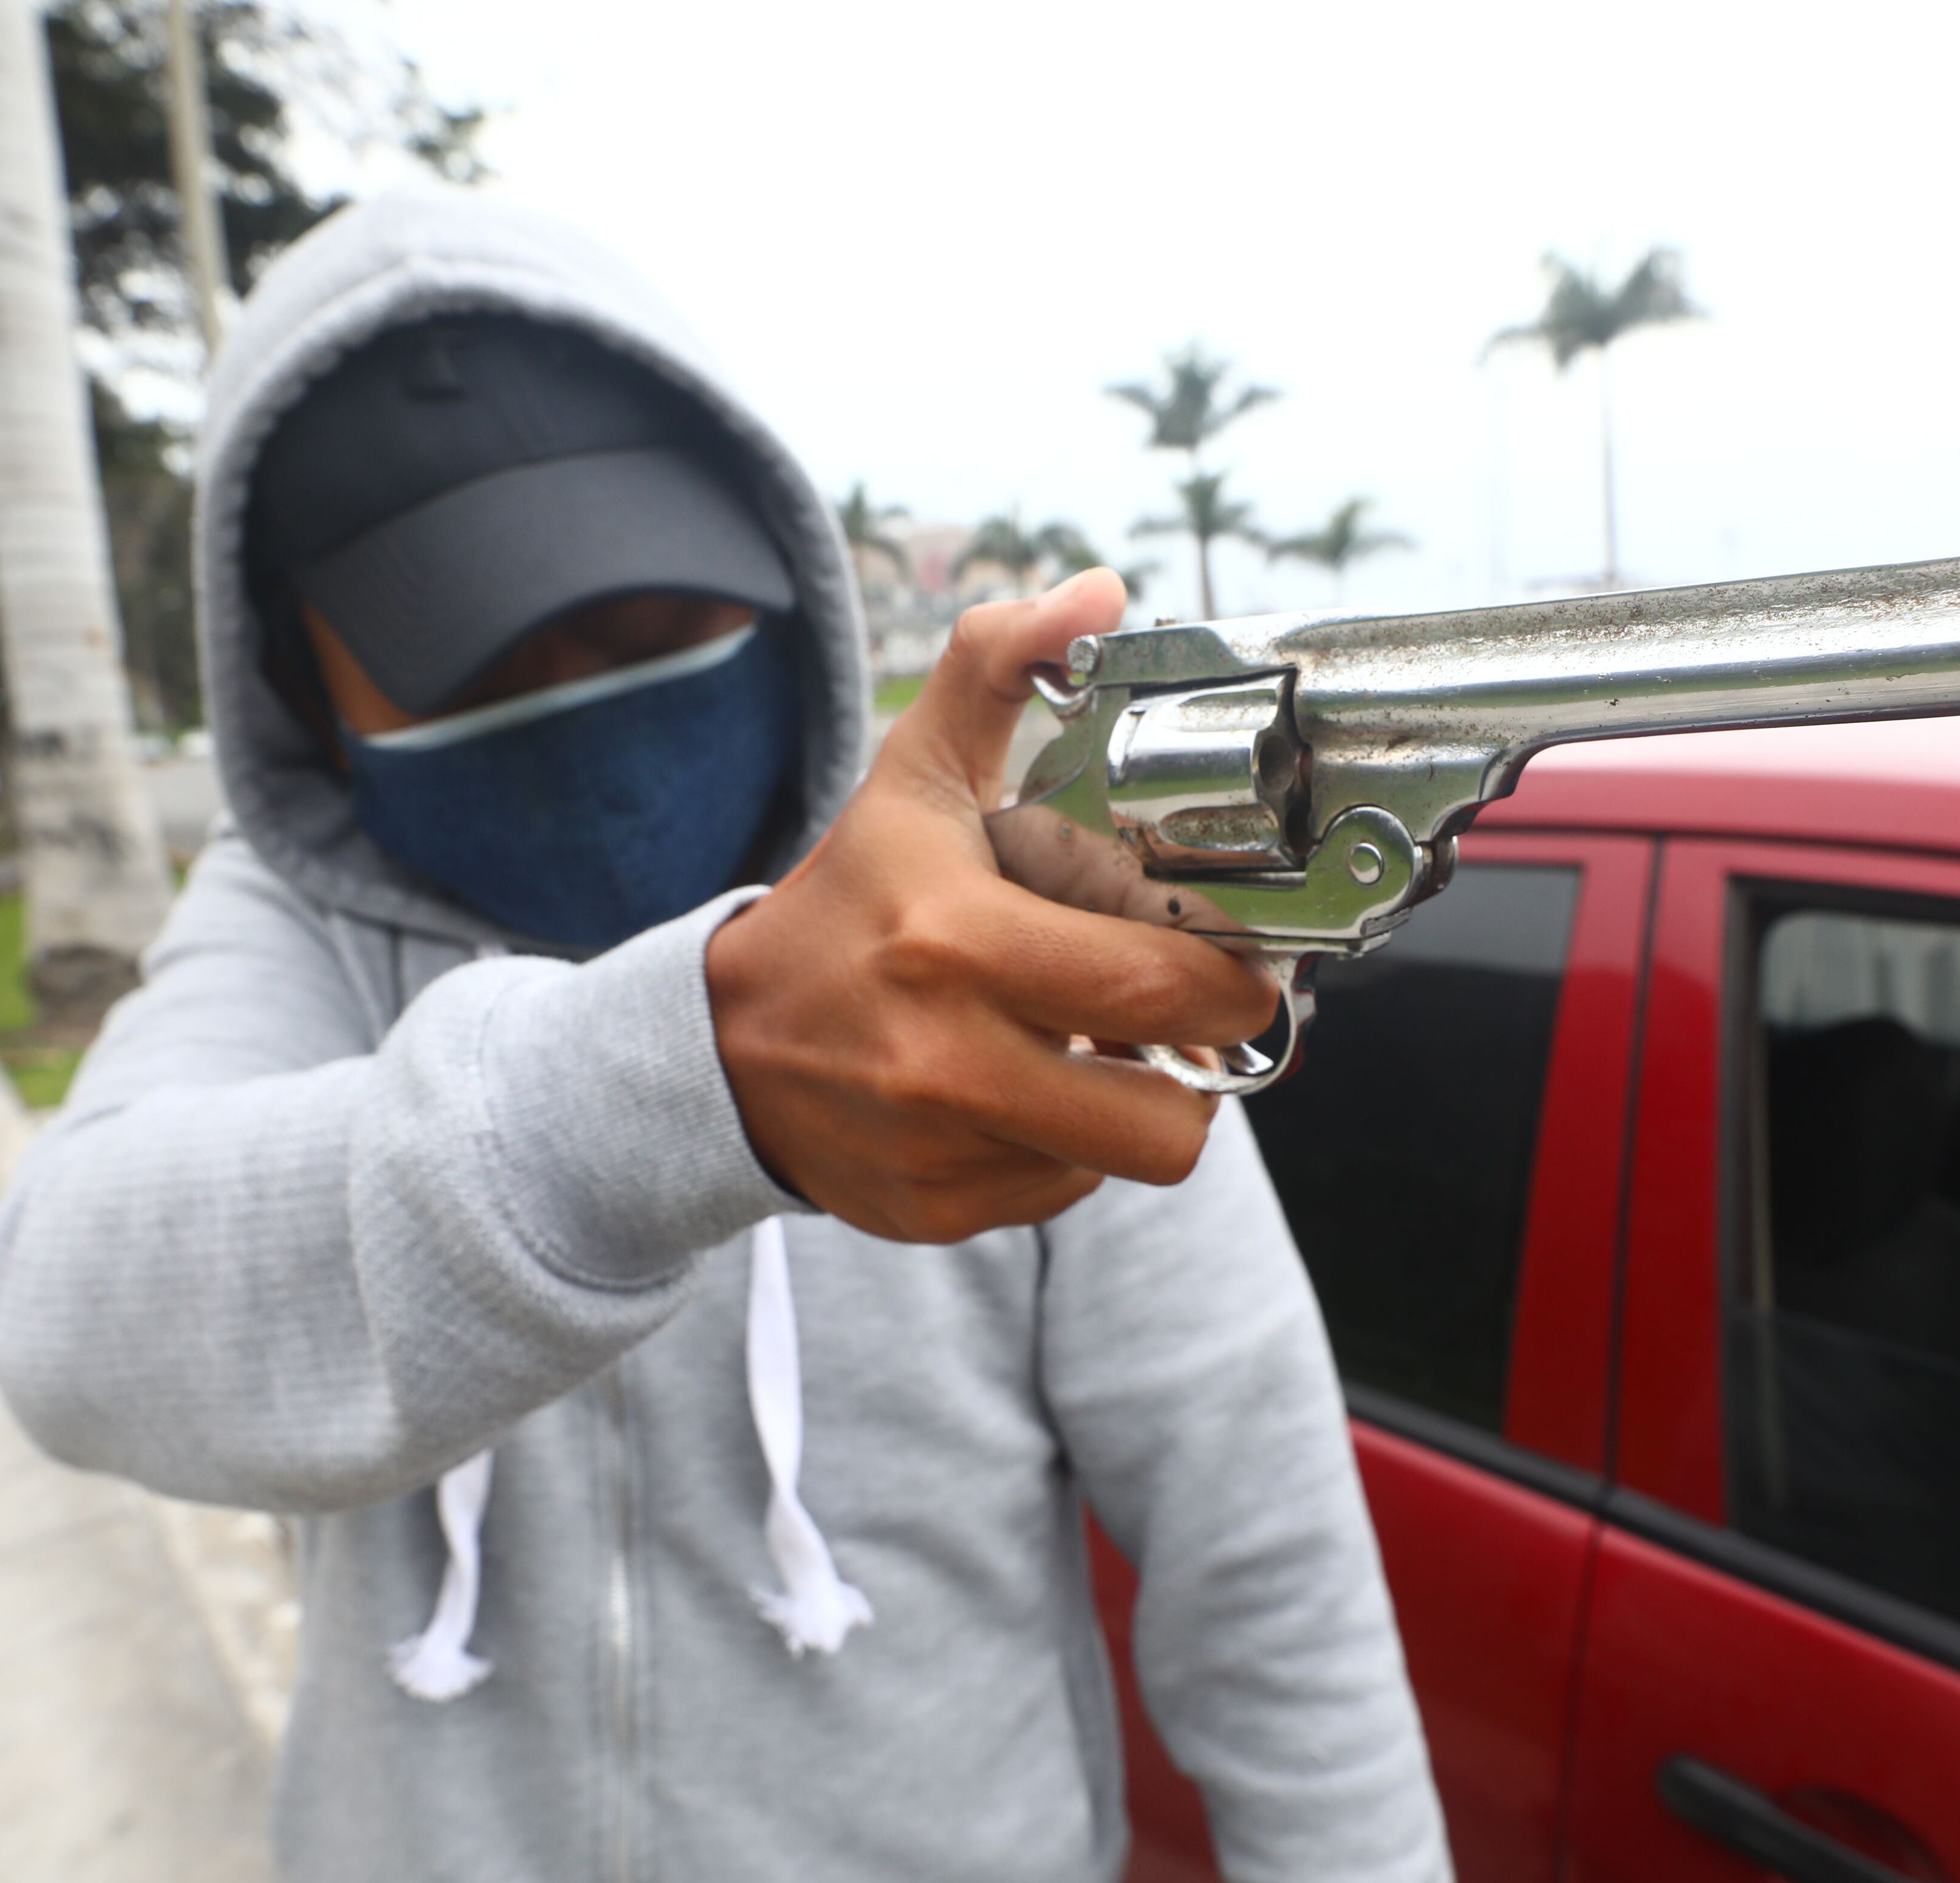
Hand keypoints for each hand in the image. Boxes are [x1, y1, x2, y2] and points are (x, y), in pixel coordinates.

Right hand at [707, 570, 1278, 1242]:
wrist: (721, 1042)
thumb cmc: (846, 904)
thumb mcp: (913, 775)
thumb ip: (1001, 668)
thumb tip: (1095, 594)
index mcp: (952, 939)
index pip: (1152, 987)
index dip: (1230, 984)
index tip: (1238, 960)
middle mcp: (942, 1056)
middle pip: (1162, 1118)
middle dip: (1205, 1067)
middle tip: (1189, 1016)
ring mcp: (937, 1147)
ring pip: (1120, 1160)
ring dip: (1134, 1108)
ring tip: (1100, 1049)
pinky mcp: (932, 1210)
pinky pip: (1061, 1195)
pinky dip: (1064, 1150)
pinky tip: (1027, 1093)